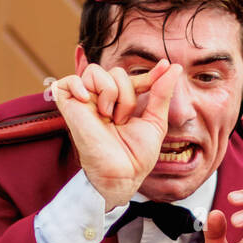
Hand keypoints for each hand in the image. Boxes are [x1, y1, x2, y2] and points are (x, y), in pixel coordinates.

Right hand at [51, 60, 180, 209]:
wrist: (122, 175)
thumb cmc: (136, 156)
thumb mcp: (156, 122)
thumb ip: (162, 94)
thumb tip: (174, 67)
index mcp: (121, 104)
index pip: (133, 80)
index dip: (149, 74)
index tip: (165, 66)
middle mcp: (102, 100)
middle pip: (117, 73)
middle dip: (127, 96)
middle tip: (123, 120)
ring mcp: (84, 102)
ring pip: (96, 72)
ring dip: (109, 94)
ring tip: (108, 118)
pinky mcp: (68, 106)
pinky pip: (69, 81)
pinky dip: (78, 85)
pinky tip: (86, 100)